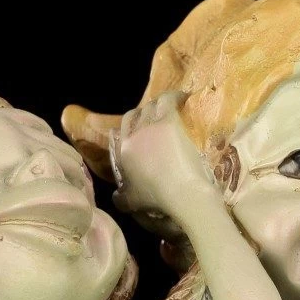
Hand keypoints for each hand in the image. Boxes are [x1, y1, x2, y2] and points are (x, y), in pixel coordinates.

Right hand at [112, 90, 218, 224]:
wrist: (182, 192)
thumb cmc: (157, 198)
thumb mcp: (132, 202)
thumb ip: (121, 198)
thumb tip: (115, 197)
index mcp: (124, 150)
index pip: (122, 128)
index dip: (131, 125)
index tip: (140, 127)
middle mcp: (135, 134)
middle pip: (136, 114)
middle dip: (144, 113)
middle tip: (156, 118)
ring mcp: (152, 125)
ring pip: (152, 105)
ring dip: (159, 103)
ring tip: (171, 106)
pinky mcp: (171, 121)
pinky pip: (169, 100)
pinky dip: (176, 97)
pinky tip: (184, 97)